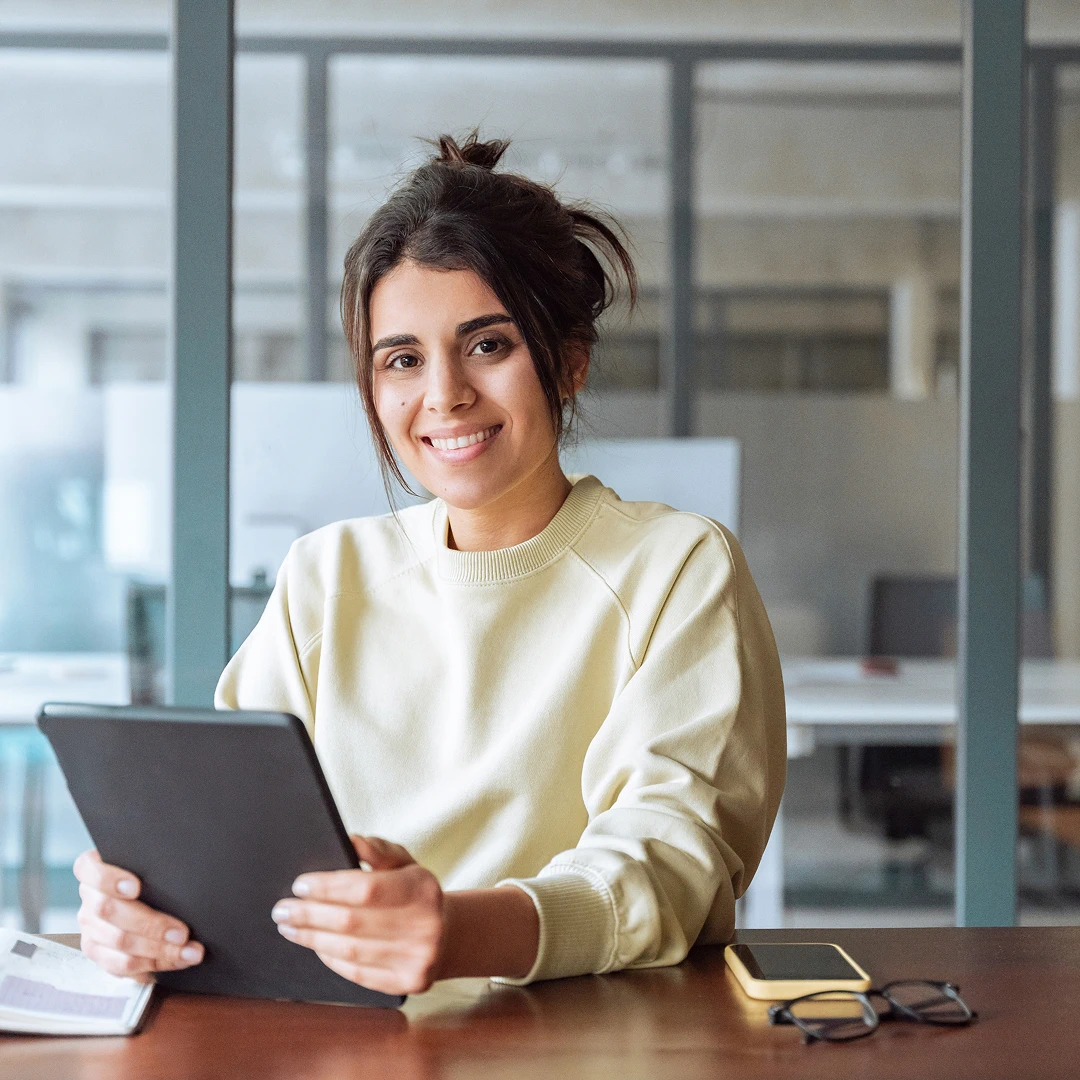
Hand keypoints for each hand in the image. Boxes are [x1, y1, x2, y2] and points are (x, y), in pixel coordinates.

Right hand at [73, 849, 203, 981]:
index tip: (136, 888)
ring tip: (189, 950)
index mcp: (95, 868)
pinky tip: (178, 959)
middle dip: (150, 924)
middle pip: (108, 911)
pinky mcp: (98, 952)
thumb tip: (185, 872)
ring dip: (158, 950)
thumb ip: (157, 866)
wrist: (152, 901)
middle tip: (182, 932)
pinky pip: (122, 965)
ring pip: (119, 942)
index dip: (109, 879)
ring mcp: (90, 927)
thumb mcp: (155, 866)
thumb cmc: (157, 876)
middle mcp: (89, 898)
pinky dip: (155, 963)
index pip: (88, 869)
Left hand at [271, 836, 444, 995]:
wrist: (447, 933)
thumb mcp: (404, 862)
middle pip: (351, 922)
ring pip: (350, 950)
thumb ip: (378, 850)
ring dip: (312, 938)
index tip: (300, 885)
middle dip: (309, 915)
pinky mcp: (406, 983)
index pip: (366, 888)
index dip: (328, 888)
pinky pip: (357, 972)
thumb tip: (350, 841)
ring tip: (290, 927)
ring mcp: (417, 958)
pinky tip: (315, 945)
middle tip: (282, 910)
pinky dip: (330, 958)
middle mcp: (424, 925)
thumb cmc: (415, 892)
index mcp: (423, 888)